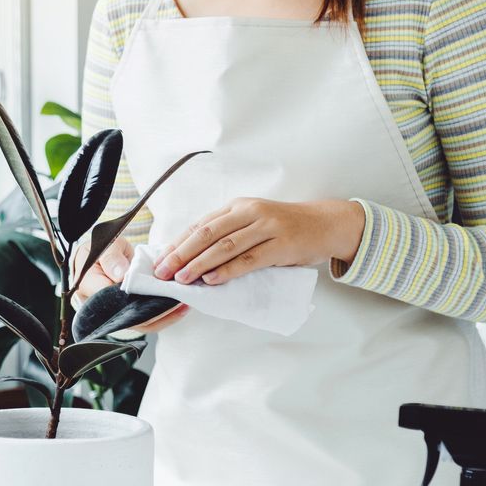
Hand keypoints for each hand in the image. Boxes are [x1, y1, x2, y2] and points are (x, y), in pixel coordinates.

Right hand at [72, 238, 188, 332]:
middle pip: (130, 318)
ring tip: (182, 304)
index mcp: (90, 288)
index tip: (154, 294)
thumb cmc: (101, 249)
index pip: (112, 302)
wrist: (104, 254)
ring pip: (142, 322)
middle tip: (175, 301)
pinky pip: (148, 318)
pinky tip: (180, 306)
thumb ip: (111, 258)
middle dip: (155, 311)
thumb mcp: (104, 245)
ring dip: (164, 315)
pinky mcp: (131, 310)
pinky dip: (165, 314)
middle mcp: (103, 306)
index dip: (134, 301)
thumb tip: (121, 275)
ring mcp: (118, 311)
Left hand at [153, 198, 365, 284]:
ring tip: (182, 278)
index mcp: (238, 206)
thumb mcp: (253, 222)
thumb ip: (228, 233)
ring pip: (226, 246)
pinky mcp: (281, 245)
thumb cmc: (284, 227)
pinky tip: (212, 279)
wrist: (325, 223)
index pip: (200, 225)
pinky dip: (228, 270)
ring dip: (200, 263)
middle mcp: (250, 212)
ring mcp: (266, 227)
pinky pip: (249, 259)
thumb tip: (192, 256)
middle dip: (181, 254)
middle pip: (207, 234)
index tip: (160, 260)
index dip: (178, 243)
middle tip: (164, 271)